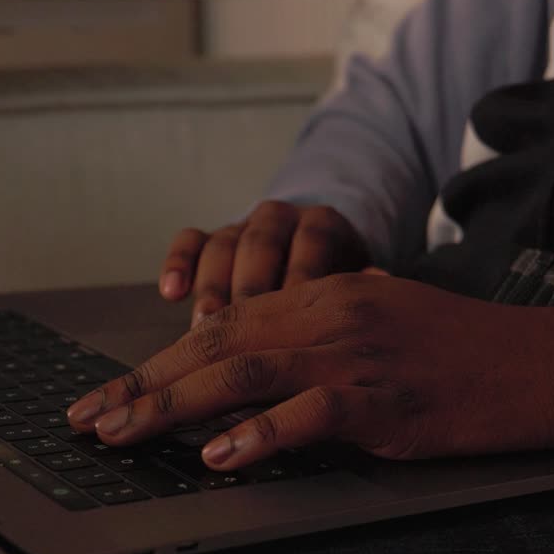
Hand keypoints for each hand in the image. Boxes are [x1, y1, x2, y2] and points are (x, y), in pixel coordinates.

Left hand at [67, 273, 553, 466]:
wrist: (540, 364)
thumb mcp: (376, 326)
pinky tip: (221, 455)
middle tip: (89, 421)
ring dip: (175, 407)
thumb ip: (313, 341)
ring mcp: (359, 355)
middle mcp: (331, 315)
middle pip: (217, 345)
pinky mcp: (388, 400)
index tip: (109, 396)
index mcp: (323, 297)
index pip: (222, 325)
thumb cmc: (458, 353)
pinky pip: (311, 412)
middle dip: (144, 386)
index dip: (158, 363)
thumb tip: (247, 379)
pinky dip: (260, 433)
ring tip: (124, 436)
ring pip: (247, 371)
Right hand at [158, 201, 372, 327]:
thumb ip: (366, 286)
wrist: (320, 263)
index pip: (310, 244)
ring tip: (204, 328)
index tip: (293, 327)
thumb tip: (381, 281)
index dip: (299, 282)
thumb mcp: (362, 289)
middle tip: (244, 333)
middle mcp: (280, 219)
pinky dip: (178, 264)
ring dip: (212, 288)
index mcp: (323, 225)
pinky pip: (190, 241)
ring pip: (222, 245)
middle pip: (260, 246)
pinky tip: (172, 293)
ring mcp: (242, 227)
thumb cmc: (344, 295)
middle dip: (248, 290)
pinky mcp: (211, 239)